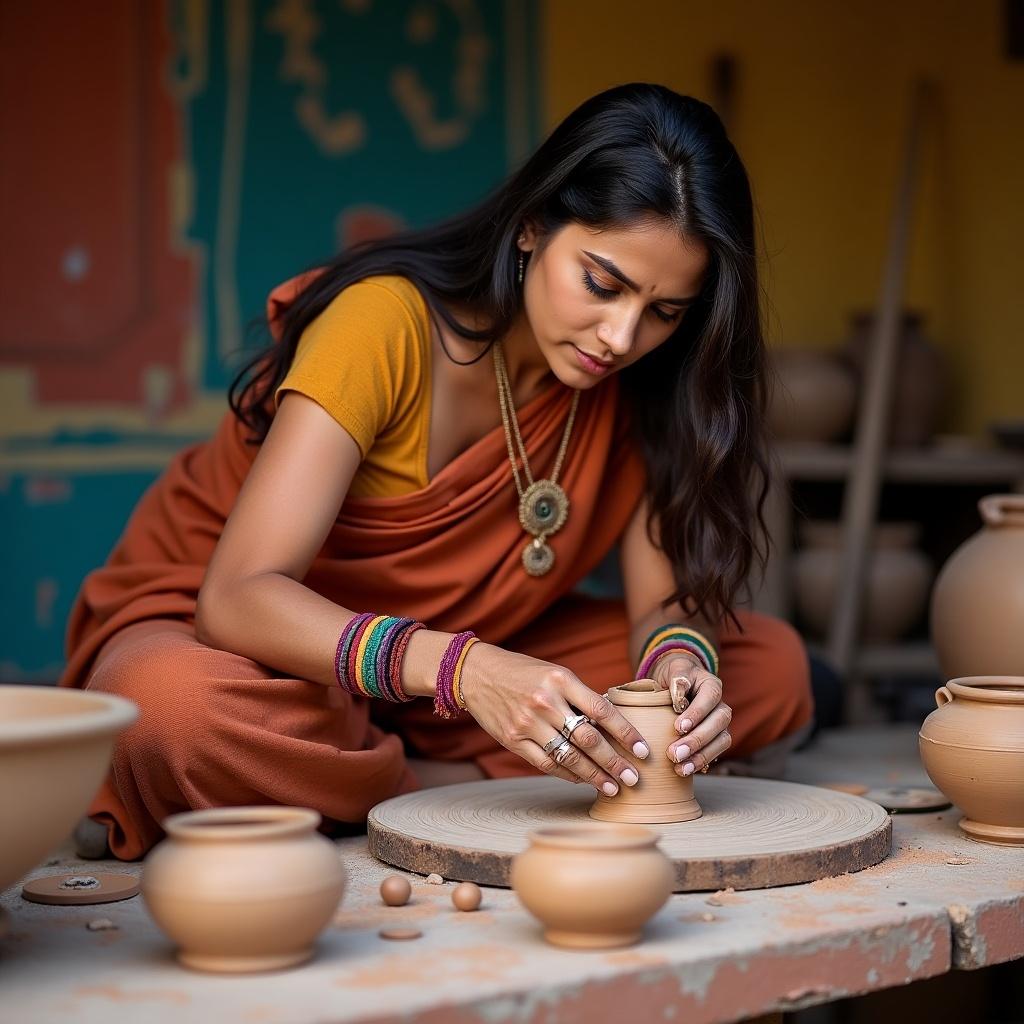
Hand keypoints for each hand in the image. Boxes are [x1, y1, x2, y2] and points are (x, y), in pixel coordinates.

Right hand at [458, 643, 651, 796]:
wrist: (477, 674)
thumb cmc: (523, 672)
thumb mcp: (554, 673)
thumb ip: (579, 696)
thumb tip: (613, 724)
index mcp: (561, 679)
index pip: (602, 710)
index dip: (626, 733)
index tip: (643, 751)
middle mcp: (545, 701)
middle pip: (588, 739)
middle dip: (615, 762)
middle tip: (633, 778)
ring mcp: (527, 723)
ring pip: (569, 756)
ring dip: (594, 775)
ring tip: (612, 788)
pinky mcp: (512, 740)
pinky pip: (546, 763)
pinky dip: (567, 774)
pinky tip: (582, 780)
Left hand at [648, 651, 731, 775]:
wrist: (676, 683)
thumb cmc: (674, 675)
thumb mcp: (674, 669)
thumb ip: (678, 677)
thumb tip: (680, 693)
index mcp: (711, 685)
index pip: (710, 697)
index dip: (697, 713)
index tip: (678, 727)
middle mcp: (720, 705)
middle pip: (719, 722)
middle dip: (698, 740)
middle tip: (674, 754)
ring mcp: (720, 725)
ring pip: (722, 741)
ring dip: (701, 756)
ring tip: (680, 768)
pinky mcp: (715, 740)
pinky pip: (716, 753)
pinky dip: (702, 763)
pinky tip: (687, 770)